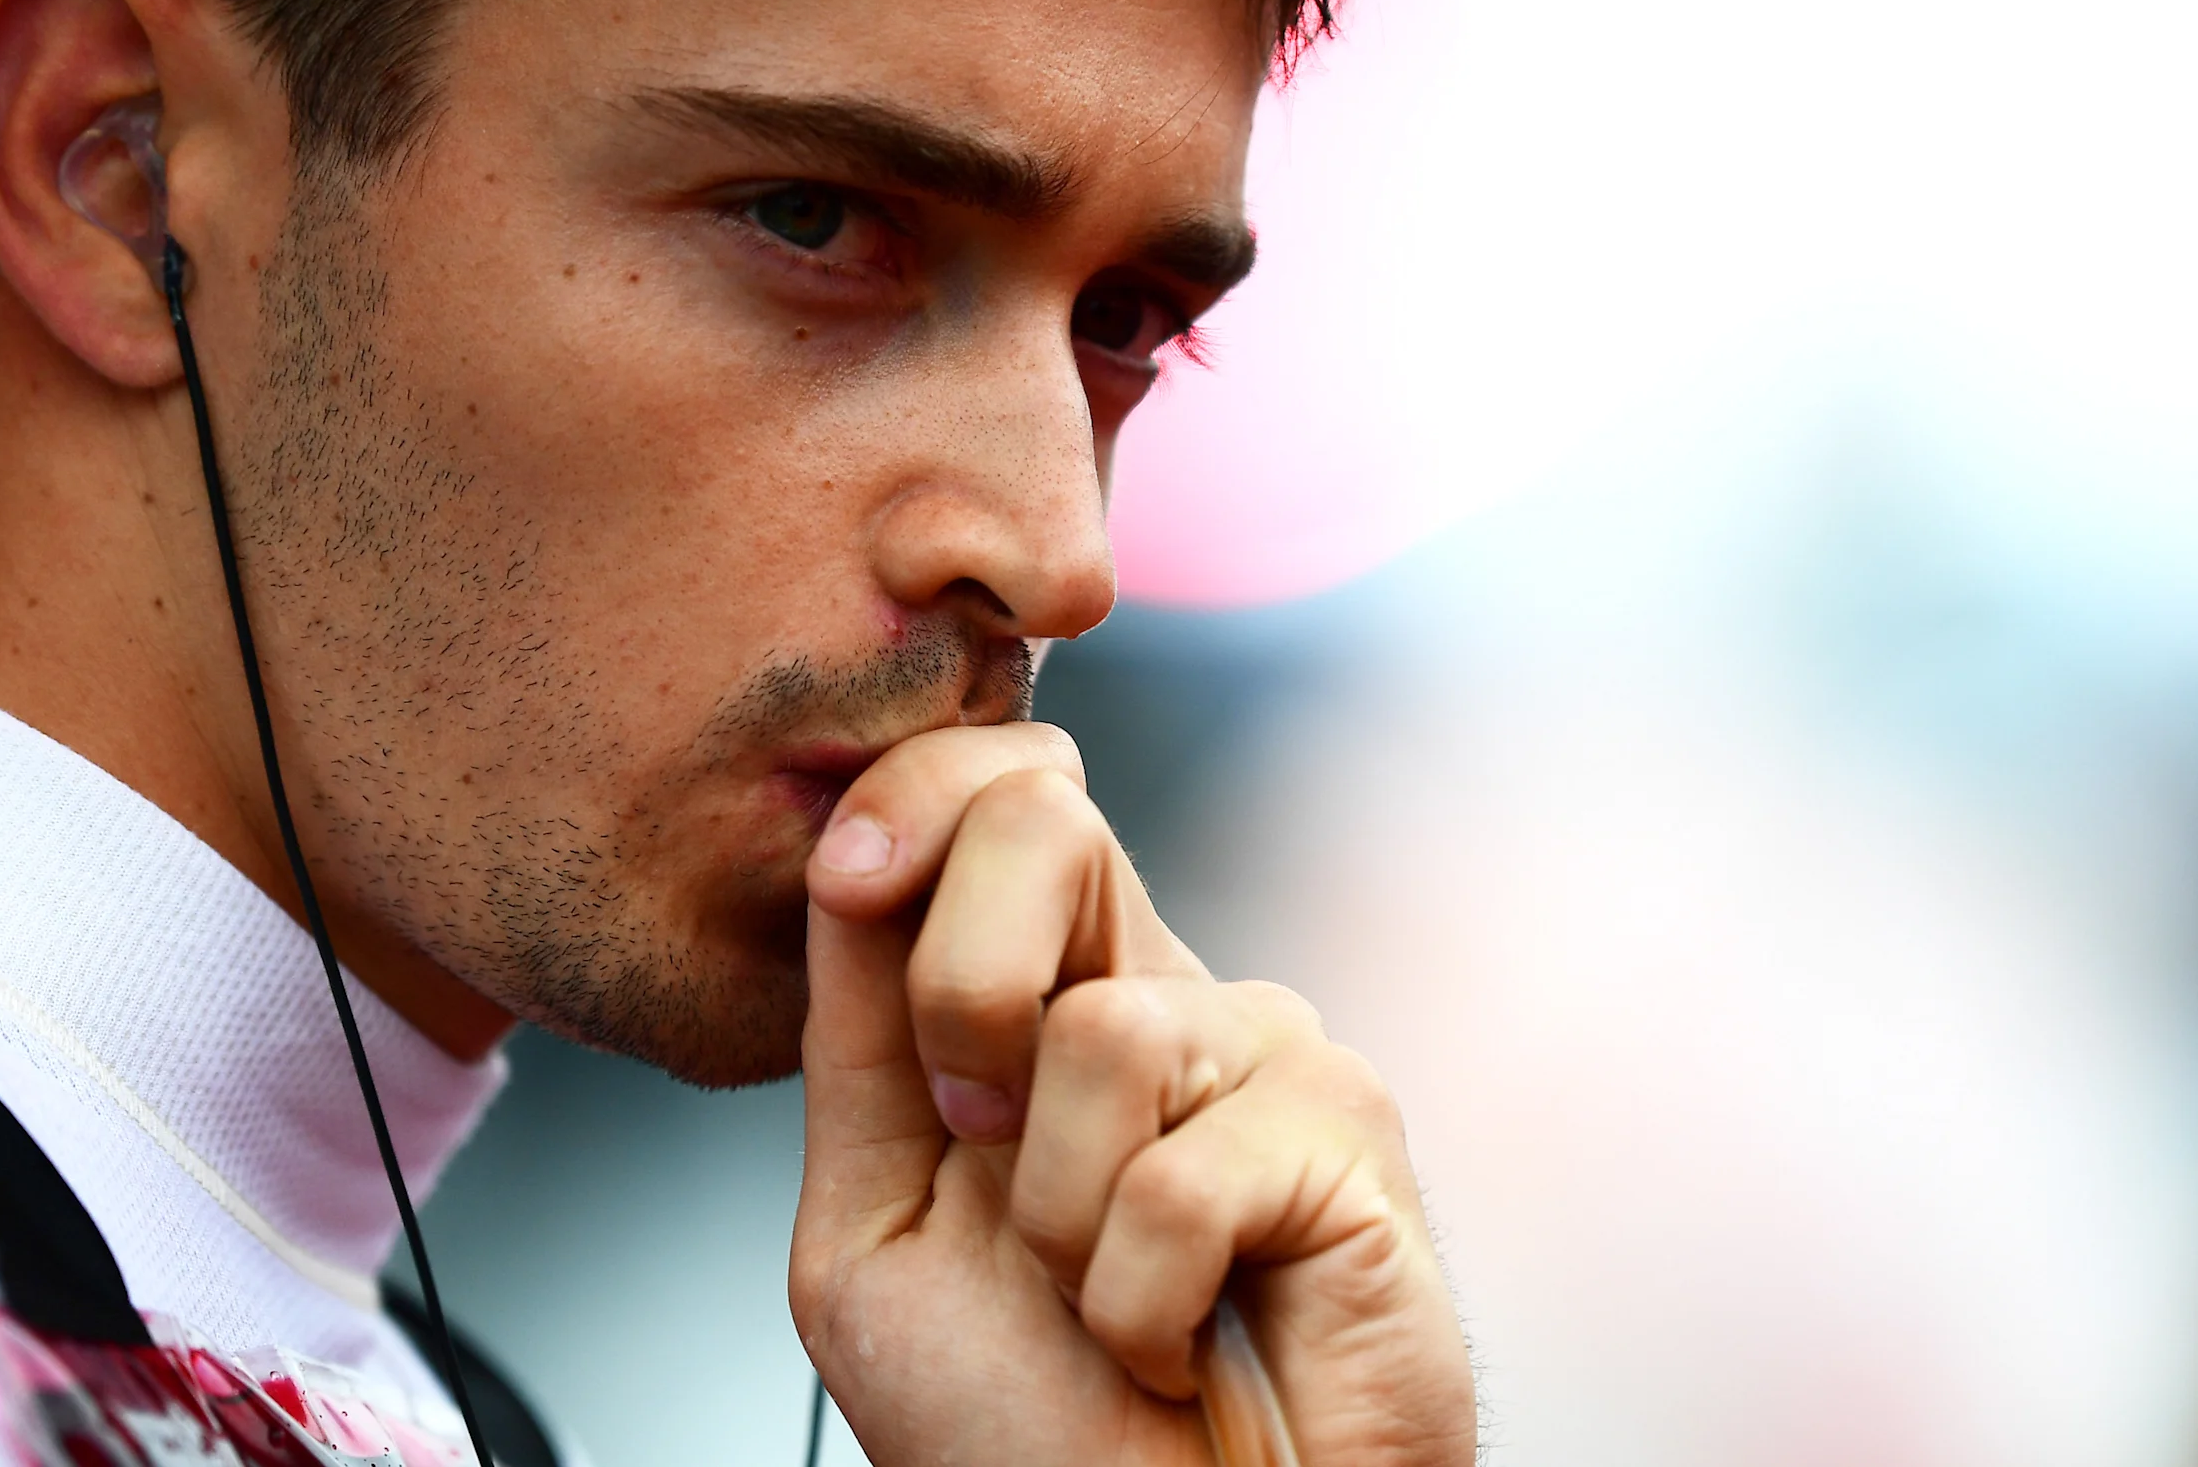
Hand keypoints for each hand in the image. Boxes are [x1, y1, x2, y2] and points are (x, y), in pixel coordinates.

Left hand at [790, 723, 1471, 1465]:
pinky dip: (1142, 1300)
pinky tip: (1183, 1340)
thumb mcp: (874, 1227)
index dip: (910, 796)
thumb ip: (860, 1046)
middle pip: (1048, 821)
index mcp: (1049, 1000)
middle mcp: (1166, 999)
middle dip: (959, 990)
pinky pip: (1187, 1172)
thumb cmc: (1029, 1443)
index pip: (993, 796)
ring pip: (1104, 1029)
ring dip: (1058, 1227)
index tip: (847, 881)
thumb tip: (849, 857)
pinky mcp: (1351, 1134)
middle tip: (981, 1152)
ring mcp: (1268, 1055)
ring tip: (1110, 1304)